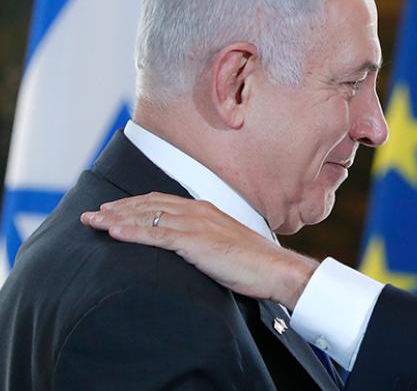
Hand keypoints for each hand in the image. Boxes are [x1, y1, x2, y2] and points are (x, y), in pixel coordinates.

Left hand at [81, 192, 318, 308]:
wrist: (273, 268)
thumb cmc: (253, 262)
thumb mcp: (223, 245)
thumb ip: (203, 240)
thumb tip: (189, 248)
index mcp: (204, 211)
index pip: (162, 201)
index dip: (134, 204)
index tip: (113, 208)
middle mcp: (197, 212)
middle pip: (149, 205)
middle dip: (117, 208)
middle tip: (91, 213)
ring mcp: (196, 225)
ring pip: (148, 216)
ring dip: (117, 218)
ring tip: (93, 221)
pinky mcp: (195, 241)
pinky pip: (156, 234)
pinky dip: (132, 232)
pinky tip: (114, 232)